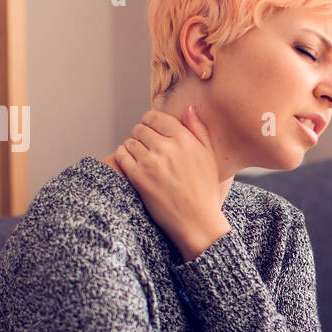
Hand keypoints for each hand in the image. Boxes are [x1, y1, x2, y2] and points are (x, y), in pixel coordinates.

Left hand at [113, 106, 227, 258]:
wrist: (197, 222)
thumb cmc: (205, 192)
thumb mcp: (209, 157)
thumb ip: (199, 130)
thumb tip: (189, 109)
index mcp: (185, 140)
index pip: (156, 117)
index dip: (150, 122)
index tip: (151, 130)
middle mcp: (167, 148)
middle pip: (141, 128)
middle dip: (141, 135)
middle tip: (146, 147)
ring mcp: (151, 162)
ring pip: (130, 141)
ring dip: (133, 147)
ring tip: (141, 158)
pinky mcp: (139, 177)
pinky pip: (122, 156)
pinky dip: (124, 156)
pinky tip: (132, 164)